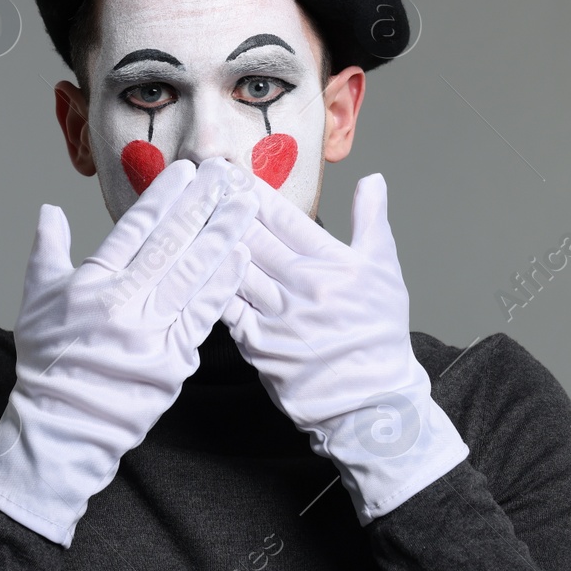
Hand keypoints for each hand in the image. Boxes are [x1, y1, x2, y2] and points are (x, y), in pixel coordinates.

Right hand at [0, 157, 256, 546]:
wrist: (62, 427)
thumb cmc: (48, 363)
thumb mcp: (35, 301)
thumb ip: (48, 251)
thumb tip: (50, 210)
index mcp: (90, 284)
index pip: (133, 229)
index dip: (162, 197)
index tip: (184, 171)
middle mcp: (121, 303)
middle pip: (169, 243)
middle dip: (200, 204)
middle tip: (224, 172)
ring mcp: (150, 332)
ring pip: (192, 273)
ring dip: (221, 236)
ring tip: (244, 205)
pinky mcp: (173, 360)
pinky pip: (203, 315)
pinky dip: (222, 284)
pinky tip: (240, 257)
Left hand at [221, 169, 468, 523]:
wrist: (372, 401)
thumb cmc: (378, 334)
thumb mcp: (385, 271)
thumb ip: (372, 221)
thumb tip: (372, 178)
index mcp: (333, 264)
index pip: (285, 217)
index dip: (254, 190)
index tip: (231, 169)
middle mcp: (303, 286)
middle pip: (253, 237)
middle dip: (223, 205)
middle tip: (198, 179)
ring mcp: (277, 317)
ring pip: (233, 267)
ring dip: (208, 238)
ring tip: (185, 212)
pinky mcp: (258, 346)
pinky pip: (225, 308)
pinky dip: (206, 284)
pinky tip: (187, 264)